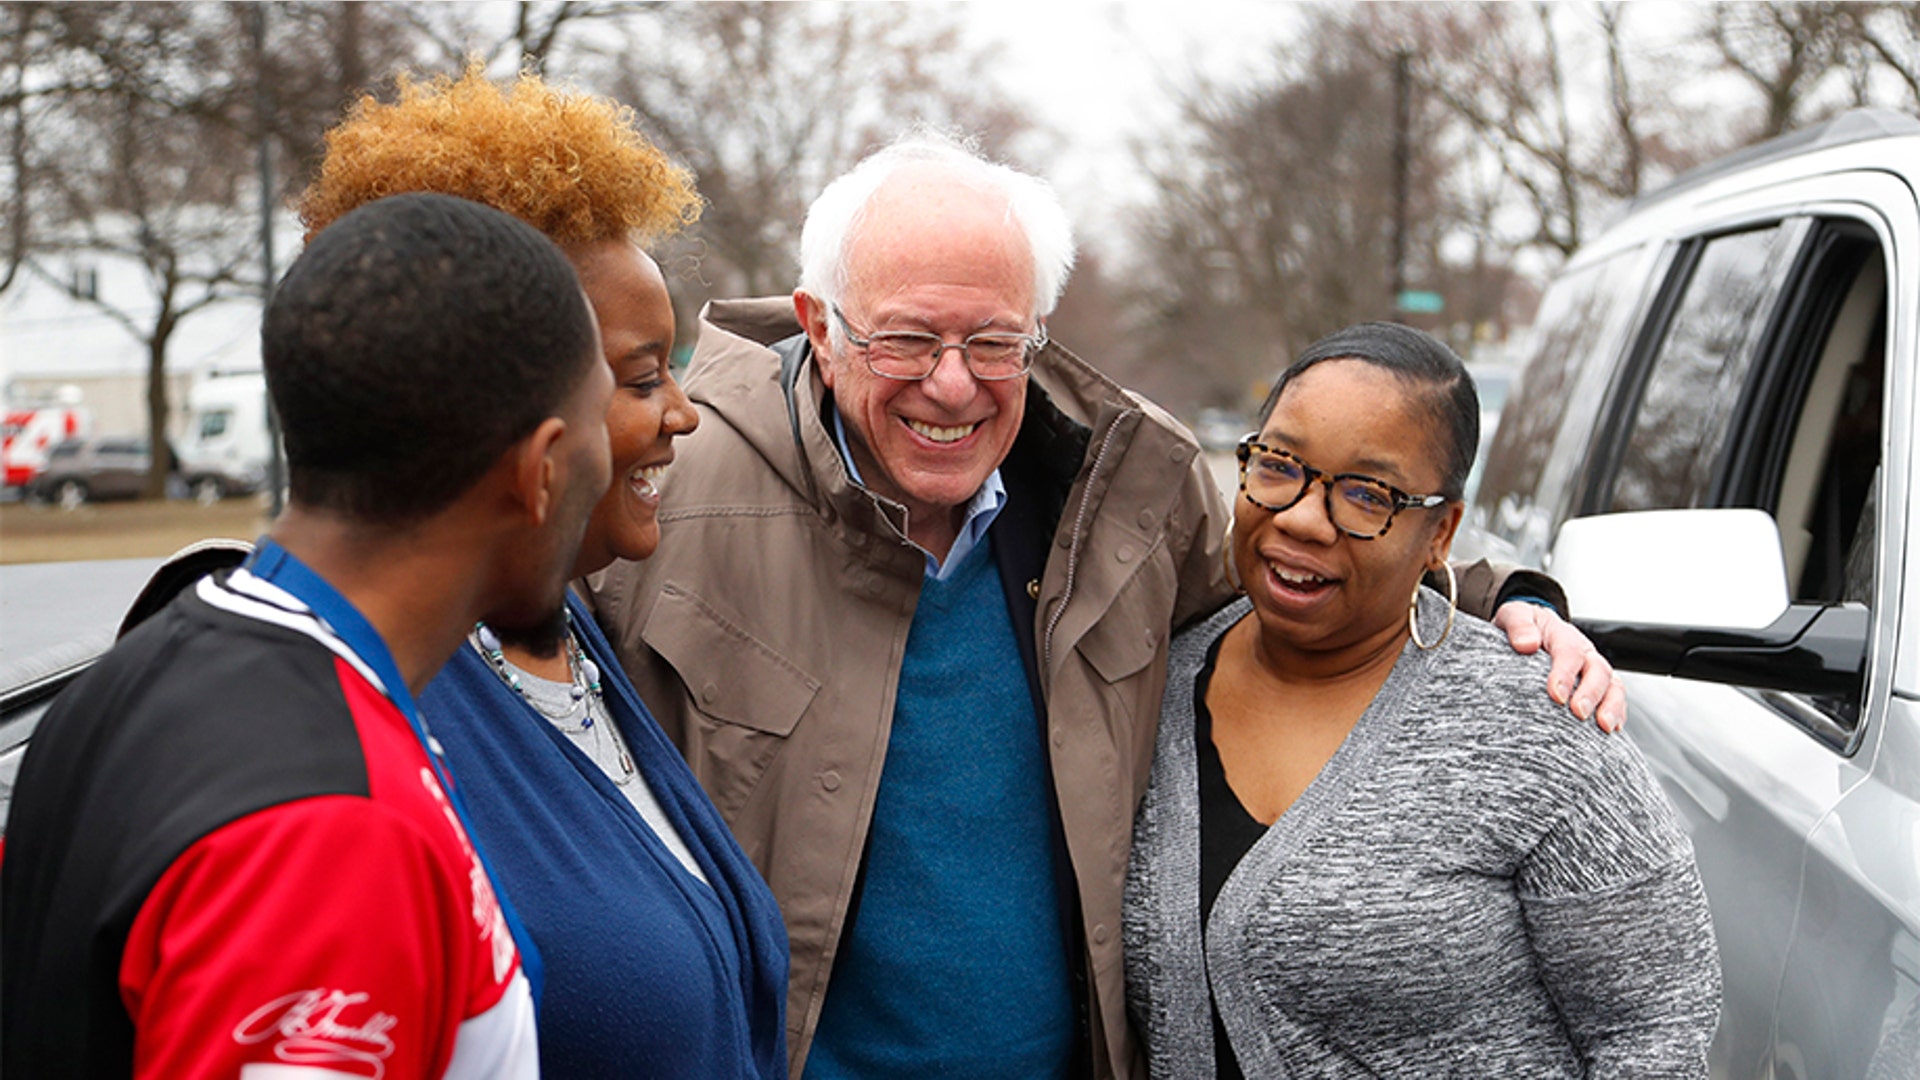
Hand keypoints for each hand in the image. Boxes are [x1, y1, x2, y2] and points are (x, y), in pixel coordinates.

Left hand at [1492, 601, 1624, 732]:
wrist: (1531, 630)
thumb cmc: (1521, 627)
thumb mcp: (1513, 616)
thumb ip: (1518, 626)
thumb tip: (1526, 644)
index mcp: (1563, 635)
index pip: (1569, 652)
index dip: (1565, 674)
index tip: (1556, 695)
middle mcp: (1584, 652)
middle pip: (1598, 670)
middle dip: (1591, 693)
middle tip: (1579, 713)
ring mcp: (1593, 669)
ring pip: (1613, 685)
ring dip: (1611, 706)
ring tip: (1605, 726)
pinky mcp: (1597, 686)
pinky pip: (1614, 698)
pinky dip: (1617, 713)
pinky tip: (1611, 730)